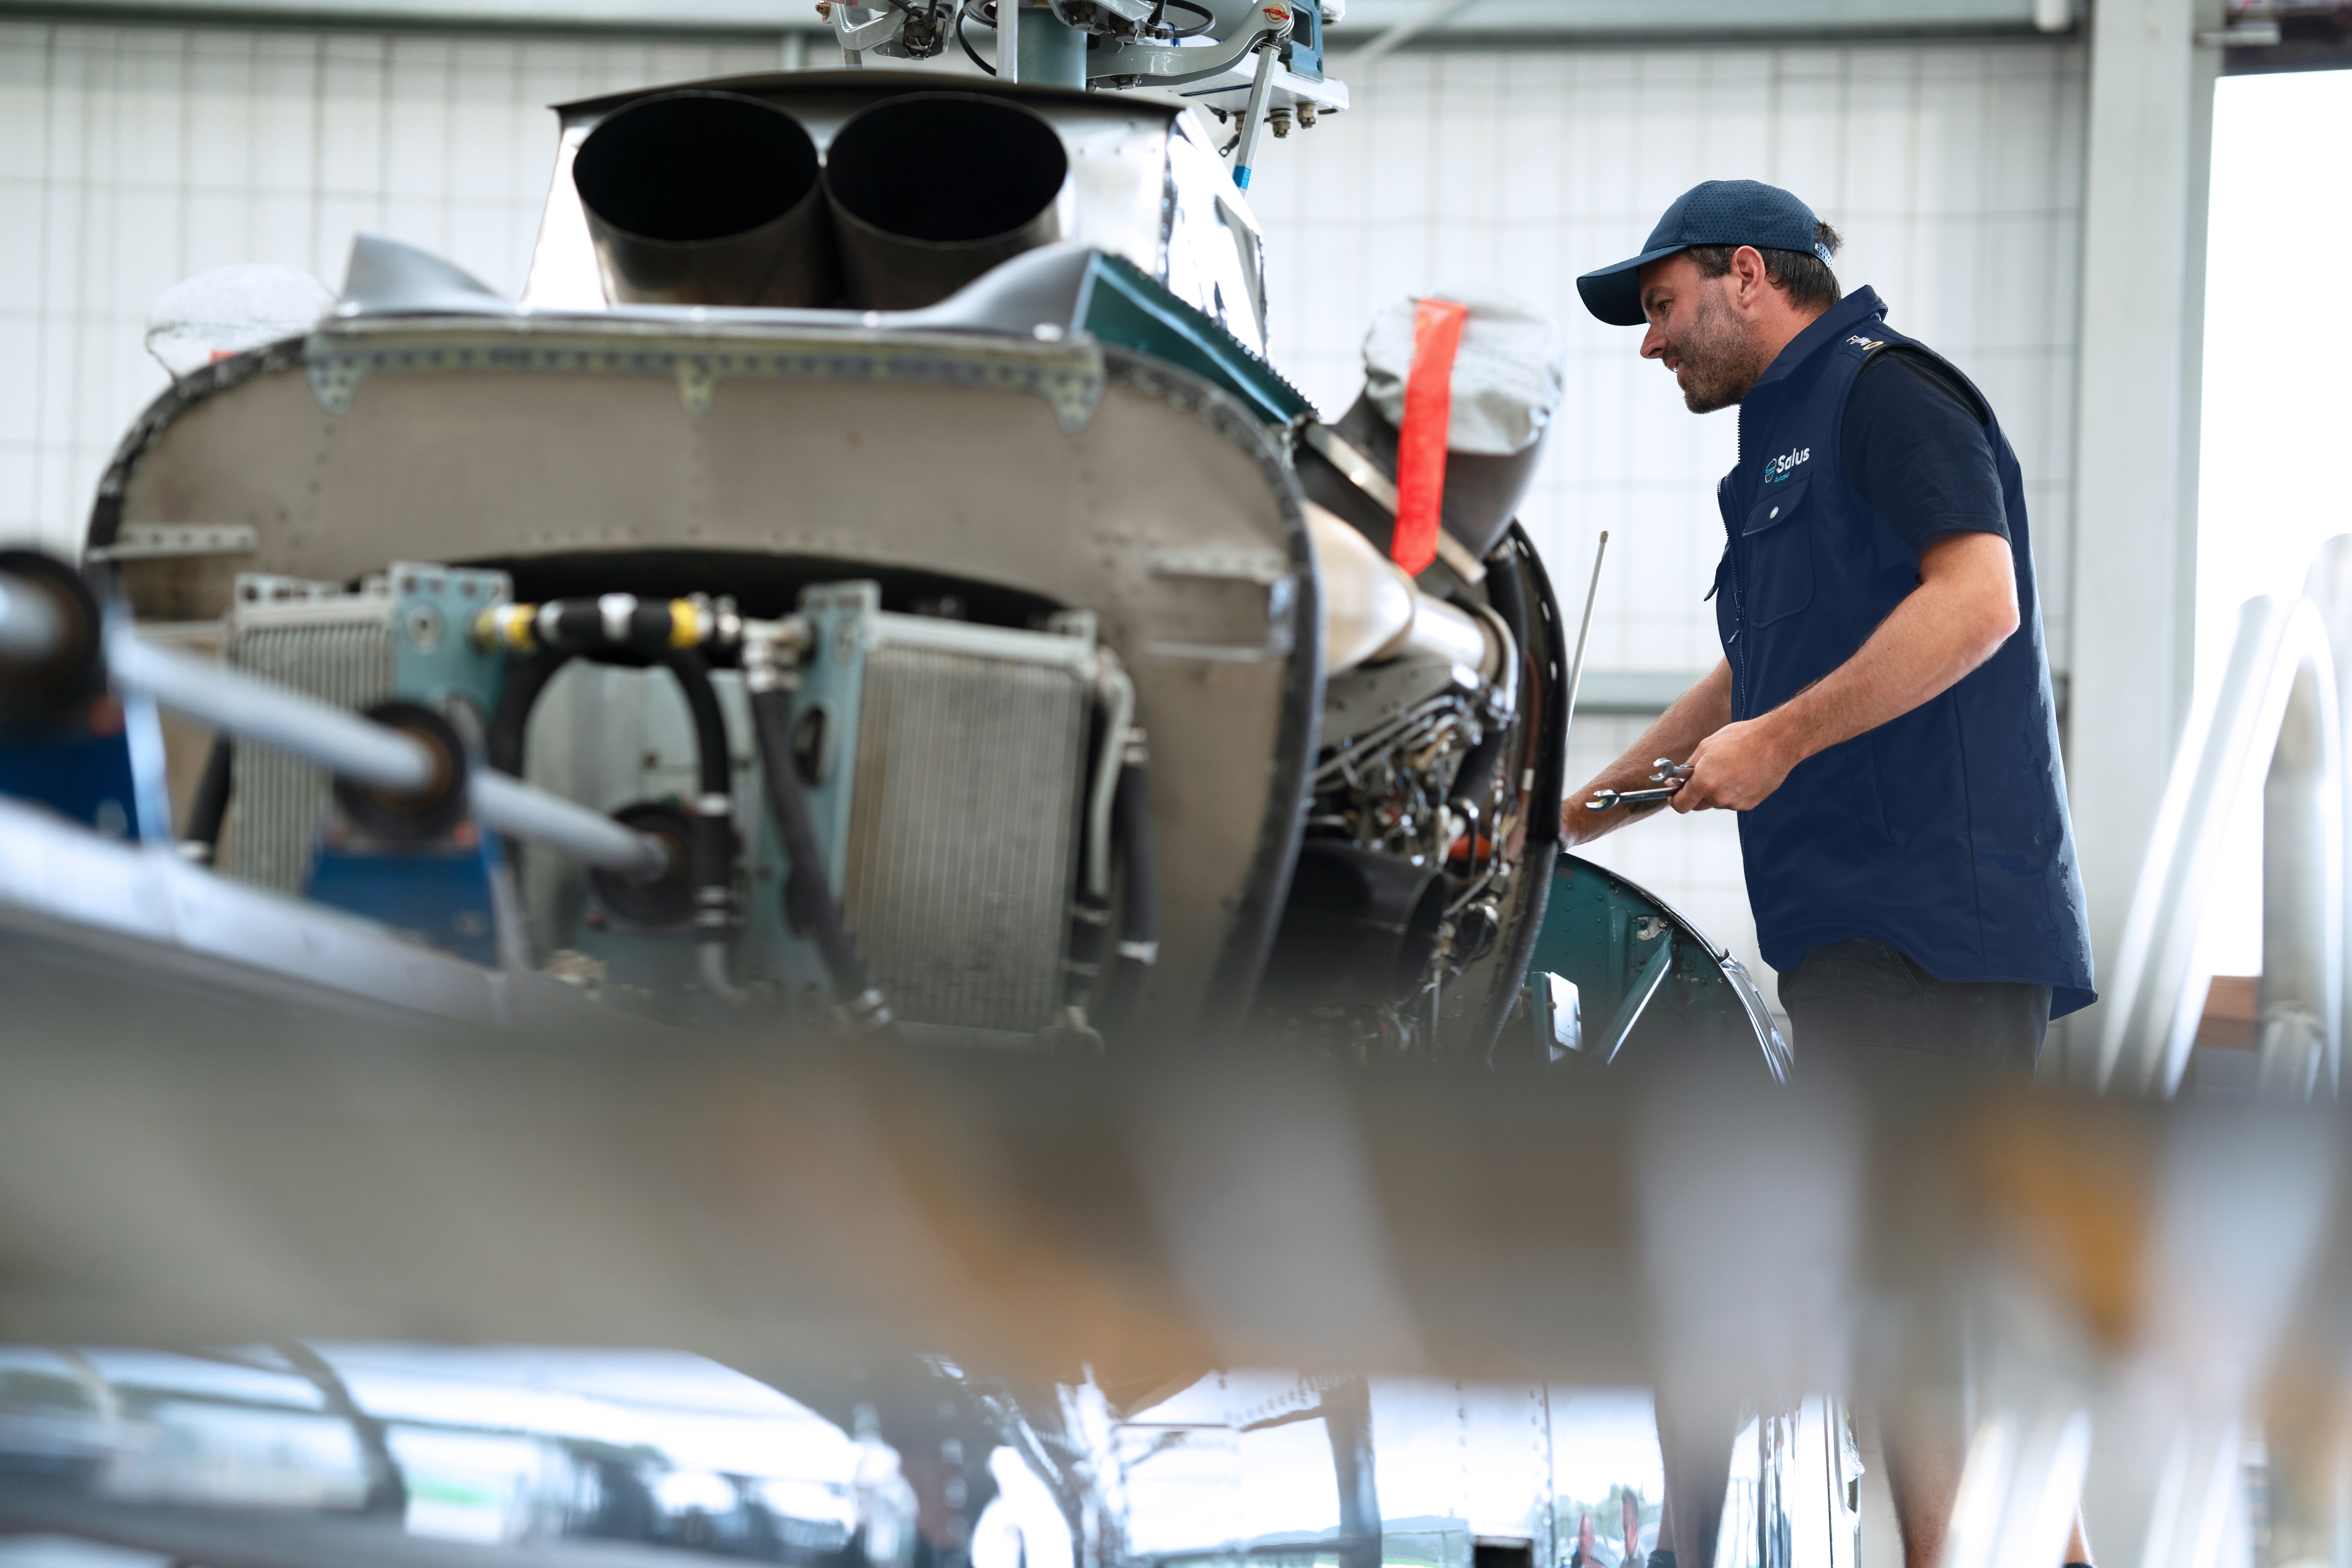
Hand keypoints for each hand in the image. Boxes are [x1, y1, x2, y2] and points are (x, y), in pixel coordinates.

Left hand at [1674, 715, 1796, 811]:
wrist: (1777, 741)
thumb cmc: (1742, 738)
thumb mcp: (1706, 746)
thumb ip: (1688, 767)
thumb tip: (1676, 780)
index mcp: (1704, 783)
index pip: (1680, 805)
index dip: (1675, 798)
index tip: (1675, 791)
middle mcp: (1719, 797)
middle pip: (1697, 805)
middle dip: (1695, 793)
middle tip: (1703, 774)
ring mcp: (1736, 803)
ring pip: (1716, 802)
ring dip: (1716, 791)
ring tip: (1728, 769)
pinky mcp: (1750, 804)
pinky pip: (1733, 802)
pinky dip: (1732, 792)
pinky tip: (1741, 774)